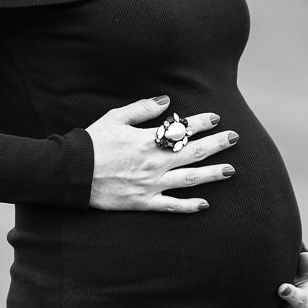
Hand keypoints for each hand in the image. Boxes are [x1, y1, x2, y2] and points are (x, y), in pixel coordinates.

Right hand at [85, 95, 236, 212]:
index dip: (201, 122)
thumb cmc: (92, 142)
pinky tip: (205, 204)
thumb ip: (142, 109)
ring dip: (211, 174)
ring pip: (188, 179)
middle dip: (216, 144)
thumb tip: (166, 101)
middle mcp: (153, 163)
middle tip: (234, 138)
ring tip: (230, 170)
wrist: (73, 172)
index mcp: (147, 141)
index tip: (216, 118)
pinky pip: (171, 206)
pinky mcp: (143, 202)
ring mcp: (150, 184)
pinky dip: (189, 206)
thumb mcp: (115, 118)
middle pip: (192, 152)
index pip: (181, 129)